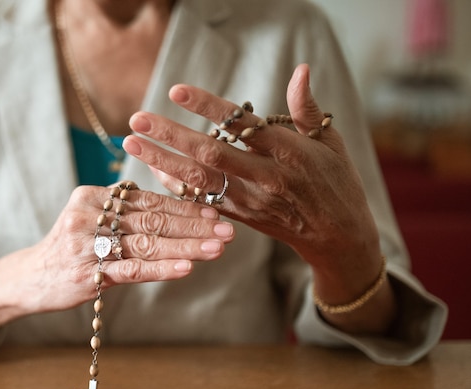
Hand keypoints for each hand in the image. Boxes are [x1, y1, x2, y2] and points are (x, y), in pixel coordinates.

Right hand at [0, 182, 235, 343]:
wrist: (30, 278)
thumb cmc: (71, 249)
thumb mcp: (93, 221)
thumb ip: (128, 214)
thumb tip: (181, 209)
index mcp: (93, 195)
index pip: (148, 200)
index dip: (185, 206)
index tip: (216, 212)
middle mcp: (89, 214)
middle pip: (152, 220)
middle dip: (194, 226)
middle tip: (228, 231)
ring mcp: (87, 244)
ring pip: (147, 244)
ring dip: (187, 247)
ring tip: (217, 249)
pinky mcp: (88, 273)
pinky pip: (132, 269)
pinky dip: (162, 268)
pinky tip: (187, 268)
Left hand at [122, 64, 392, 332]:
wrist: (338, 236)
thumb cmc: (336, 181)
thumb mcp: (330, 141)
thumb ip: (306, 108)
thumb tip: (300, 70)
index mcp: (289, 153)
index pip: (242, 125)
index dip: (207, 107)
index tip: (176, 91)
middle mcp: (266, 178)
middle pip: (210, 154)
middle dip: (170, 135)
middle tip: (137, 118)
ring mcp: (250, 201)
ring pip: (198, 180)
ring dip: (162, 161)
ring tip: (132, 141)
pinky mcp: (239, 217)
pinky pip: (200, 201)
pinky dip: (176, 186)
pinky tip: (153, 169)